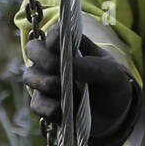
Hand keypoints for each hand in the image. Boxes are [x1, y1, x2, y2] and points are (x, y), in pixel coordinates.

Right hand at [23, 26, 135, 144]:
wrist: (115, 114)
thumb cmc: (112, 85)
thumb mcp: (114, 74)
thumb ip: (95, 67)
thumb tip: (71, 67)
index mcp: (72, 44)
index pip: (55, 31)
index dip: (54, 37)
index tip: (59, 46)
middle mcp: (54, 59)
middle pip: (33, 48)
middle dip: (45, 59)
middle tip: (59, 70)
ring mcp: (46, 81)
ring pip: (30, 76)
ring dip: (46, 83)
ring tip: (64, 92)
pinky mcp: (45, 104)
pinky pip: (36, 104)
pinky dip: (48, 108)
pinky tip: (63, 112)